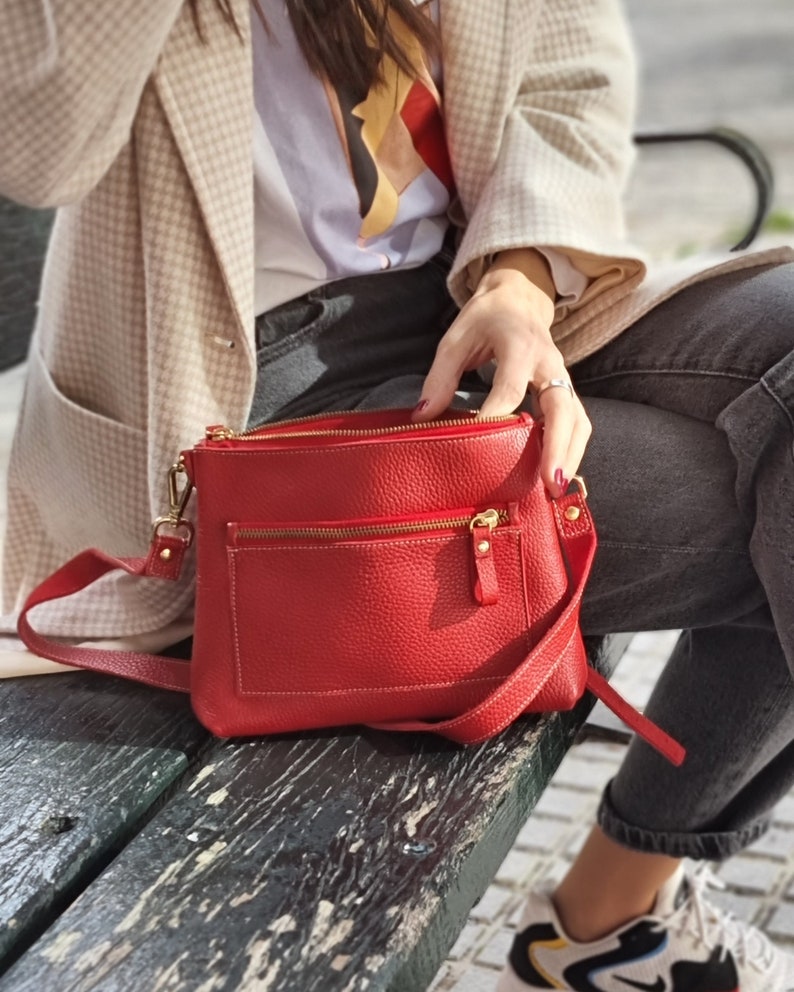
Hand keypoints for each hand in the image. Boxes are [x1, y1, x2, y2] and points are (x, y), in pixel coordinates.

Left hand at [413, 258, 591, 497]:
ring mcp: (562, 377)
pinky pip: (576, 421)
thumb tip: (423, 418)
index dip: (496, 416)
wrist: (519, 298)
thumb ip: (439, 378)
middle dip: (557, 446)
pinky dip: (571, 448)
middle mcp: (548, 363)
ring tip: (556, 490)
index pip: (510, 386)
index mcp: (519, 345)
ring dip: (570, 454)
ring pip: (577, 418)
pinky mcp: (565, 390)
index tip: (481, 442)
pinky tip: (557, 474)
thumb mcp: (455, 339)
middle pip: (562, 407)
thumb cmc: (484, 319)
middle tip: (548, 482)